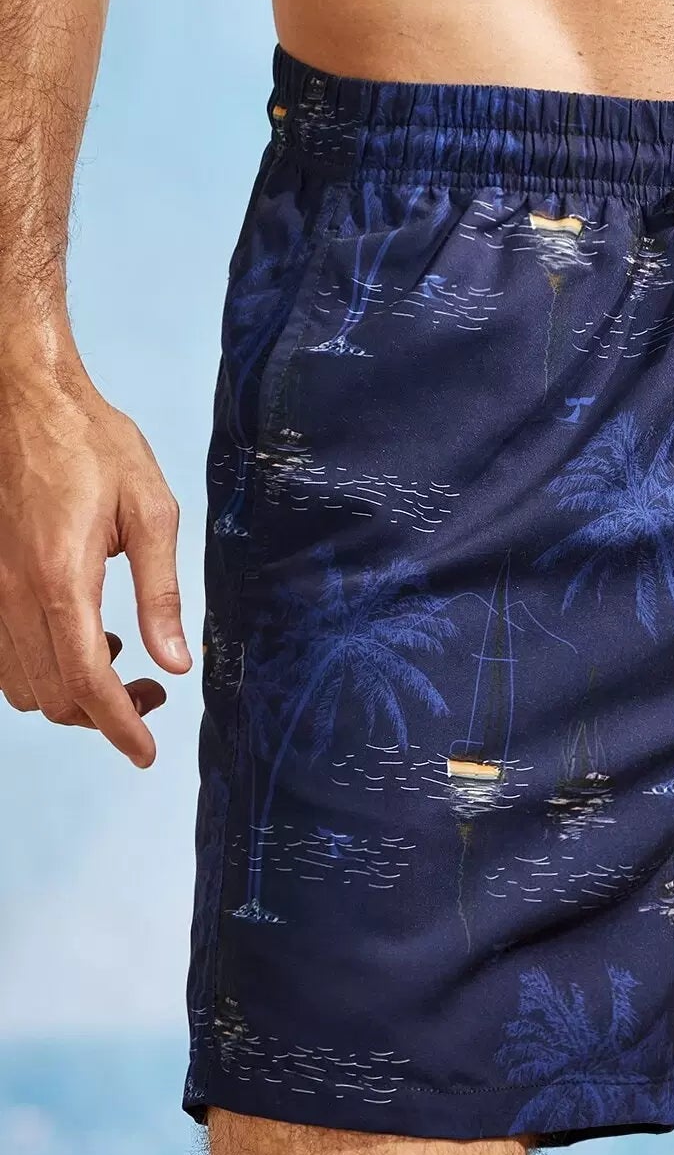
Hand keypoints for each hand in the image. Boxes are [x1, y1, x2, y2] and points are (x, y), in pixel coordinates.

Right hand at [0, 362, 190, 766]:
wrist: (25, 401)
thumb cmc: (93, 445)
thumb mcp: (150, 511)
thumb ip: (161, 593)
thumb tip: (175, 661)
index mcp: (60, 578)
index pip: (86, 680)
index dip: (118, 726)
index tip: (145, 753)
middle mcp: (14, 593)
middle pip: (51, 694)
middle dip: (102, 713)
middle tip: (151, 693)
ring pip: (20, 684)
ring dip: (70, 693)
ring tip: (117, 660)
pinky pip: (2, 657)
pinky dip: (41, 669)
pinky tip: (79, 637)